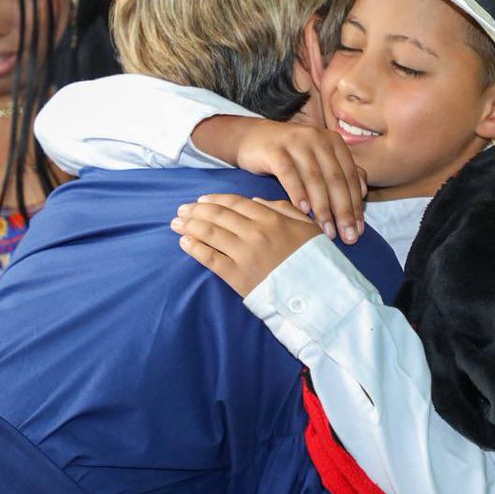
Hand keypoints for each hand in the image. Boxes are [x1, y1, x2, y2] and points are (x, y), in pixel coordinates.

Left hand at [170, 194, 322, 296]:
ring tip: (176, 223)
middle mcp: (254, 232)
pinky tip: (184, 242)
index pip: (235, 203)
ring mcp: (244, 254)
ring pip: (210, 233)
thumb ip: (283, 209)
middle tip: (182, 209)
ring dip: (190, 226)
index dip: (214, 200)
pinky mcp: (237, 276)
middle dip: (196, 211)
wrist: (318, 293)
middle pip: (218, 216)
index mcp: (271, 218)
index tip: (201, 200)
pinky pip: (210, 258)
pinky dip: (195, 248)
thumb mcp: (307, 227)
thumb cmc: (315, 259)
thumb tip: (255, 202)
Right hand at [192, 116, 365, 243]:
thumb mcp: (318, 160)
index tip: (358, 231)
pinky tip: (303, 211)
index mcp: (334, 143)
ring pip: (315, 178)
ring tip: (326, 231)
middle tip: (347, 237)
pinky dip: (298, 192)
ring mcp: (297, 142)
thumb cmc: (291, 155)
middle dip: (343, 211)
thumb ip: (341, 172)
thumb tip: (364, 191)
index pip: (350, 177)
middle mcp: (318, 138)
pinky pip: (289, 173)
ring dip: (322, 207)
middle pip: (336, 179)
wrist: (252, 138)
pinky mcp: (275, 149)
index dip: (355, 205)